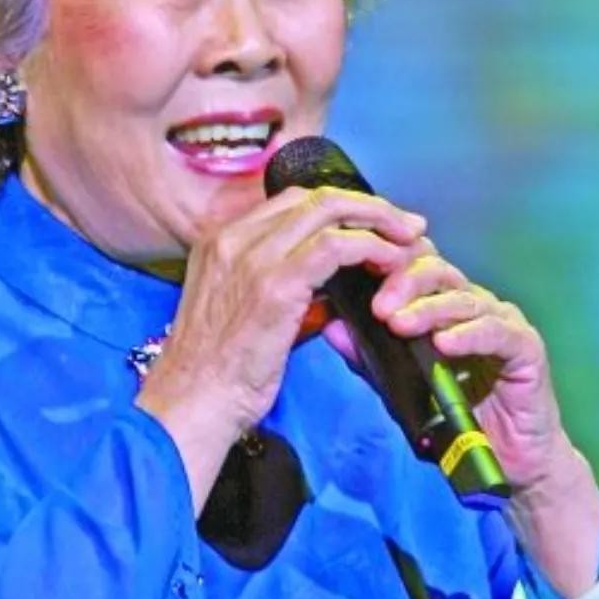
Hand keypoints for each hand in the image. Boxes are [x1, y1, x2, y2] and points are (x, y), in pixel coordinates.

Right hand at [144, 183, 427, 447]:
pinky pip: (337, 246)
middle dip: (366, 205)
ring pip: (329, 211)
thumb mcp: (241, 313)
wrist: (191, 402)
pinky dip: (371, 248)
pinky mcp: (276, 284)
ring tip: (407, 239)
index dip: (338, 207)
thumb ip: (281, 289)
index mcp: (220, 241)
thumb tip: (329, 291)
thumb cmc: (217, 373)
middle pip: (313, 196)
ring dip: (377, 221)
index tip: (372, 223)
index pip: (290, 202)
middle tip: (403, 224)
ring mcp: (253, 257)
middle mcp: (233, 237)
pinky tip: (389, 263)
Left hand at [322, 233, 572, 494]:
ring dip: (430, 308)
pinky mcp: (526, 346)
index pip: (415, 264)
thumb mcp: (400, 387)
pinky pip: (497, 332)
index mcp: (443, 303)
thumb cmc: (455, 419)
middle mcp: (473, 303)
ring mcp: (502, 321)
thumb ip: (368, 357)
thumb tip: (329, 326)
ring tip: (399, 323)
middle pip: (438, 271)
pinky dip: (470, 335)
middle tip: (377, 307)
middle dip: (403, 282)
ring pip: (464, 298)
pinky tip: (445, 343)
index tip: (355, 275)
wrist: (507, 461)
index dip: (387, 262)